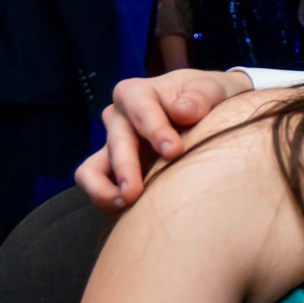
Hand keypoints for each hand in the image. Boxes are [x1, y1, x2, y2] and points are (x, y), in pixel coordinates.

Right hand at [75, 69, 251, 210]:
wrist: (209, 113)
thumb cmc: (207, 98)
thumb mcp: (211, 89)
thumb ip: (200, 97)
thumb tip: (183, 111)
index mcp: (138, 93)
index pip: (139, 107)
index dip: (154, 129)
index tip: (174, 150)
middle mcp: (119, 119)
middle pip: (115, 142)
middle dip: (126, 167)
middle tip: (137, 193)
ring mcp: (114, 147)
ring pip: (91, 170)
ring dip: (104, 190)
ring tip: (127, 205)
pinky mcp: (115, 172)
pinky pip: (98, 188)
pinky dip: (107, 200)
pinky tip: (131, 213)